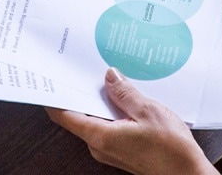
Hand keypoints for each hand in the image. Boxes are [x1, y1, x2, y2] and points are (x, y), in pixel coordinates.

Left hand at [46, 68, 216, 174]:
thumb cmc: (172, 152)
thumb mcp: (149, 112)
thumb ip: (125, 93)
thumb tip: (109, 77)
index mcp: (99, 136)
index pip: (63, 114)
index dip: (53, 96)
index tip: (49, 79)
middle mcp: (98, 145)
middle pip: (76, 115)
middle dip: (77, 92)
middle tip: (77, 70)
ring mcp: (108, 150)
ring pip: (93, 121)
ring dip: (96, 102)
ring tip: (103, 80)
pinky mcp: (120, 151)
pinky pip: (106, 127)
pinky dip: (109, 112)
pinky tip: (120, 100)